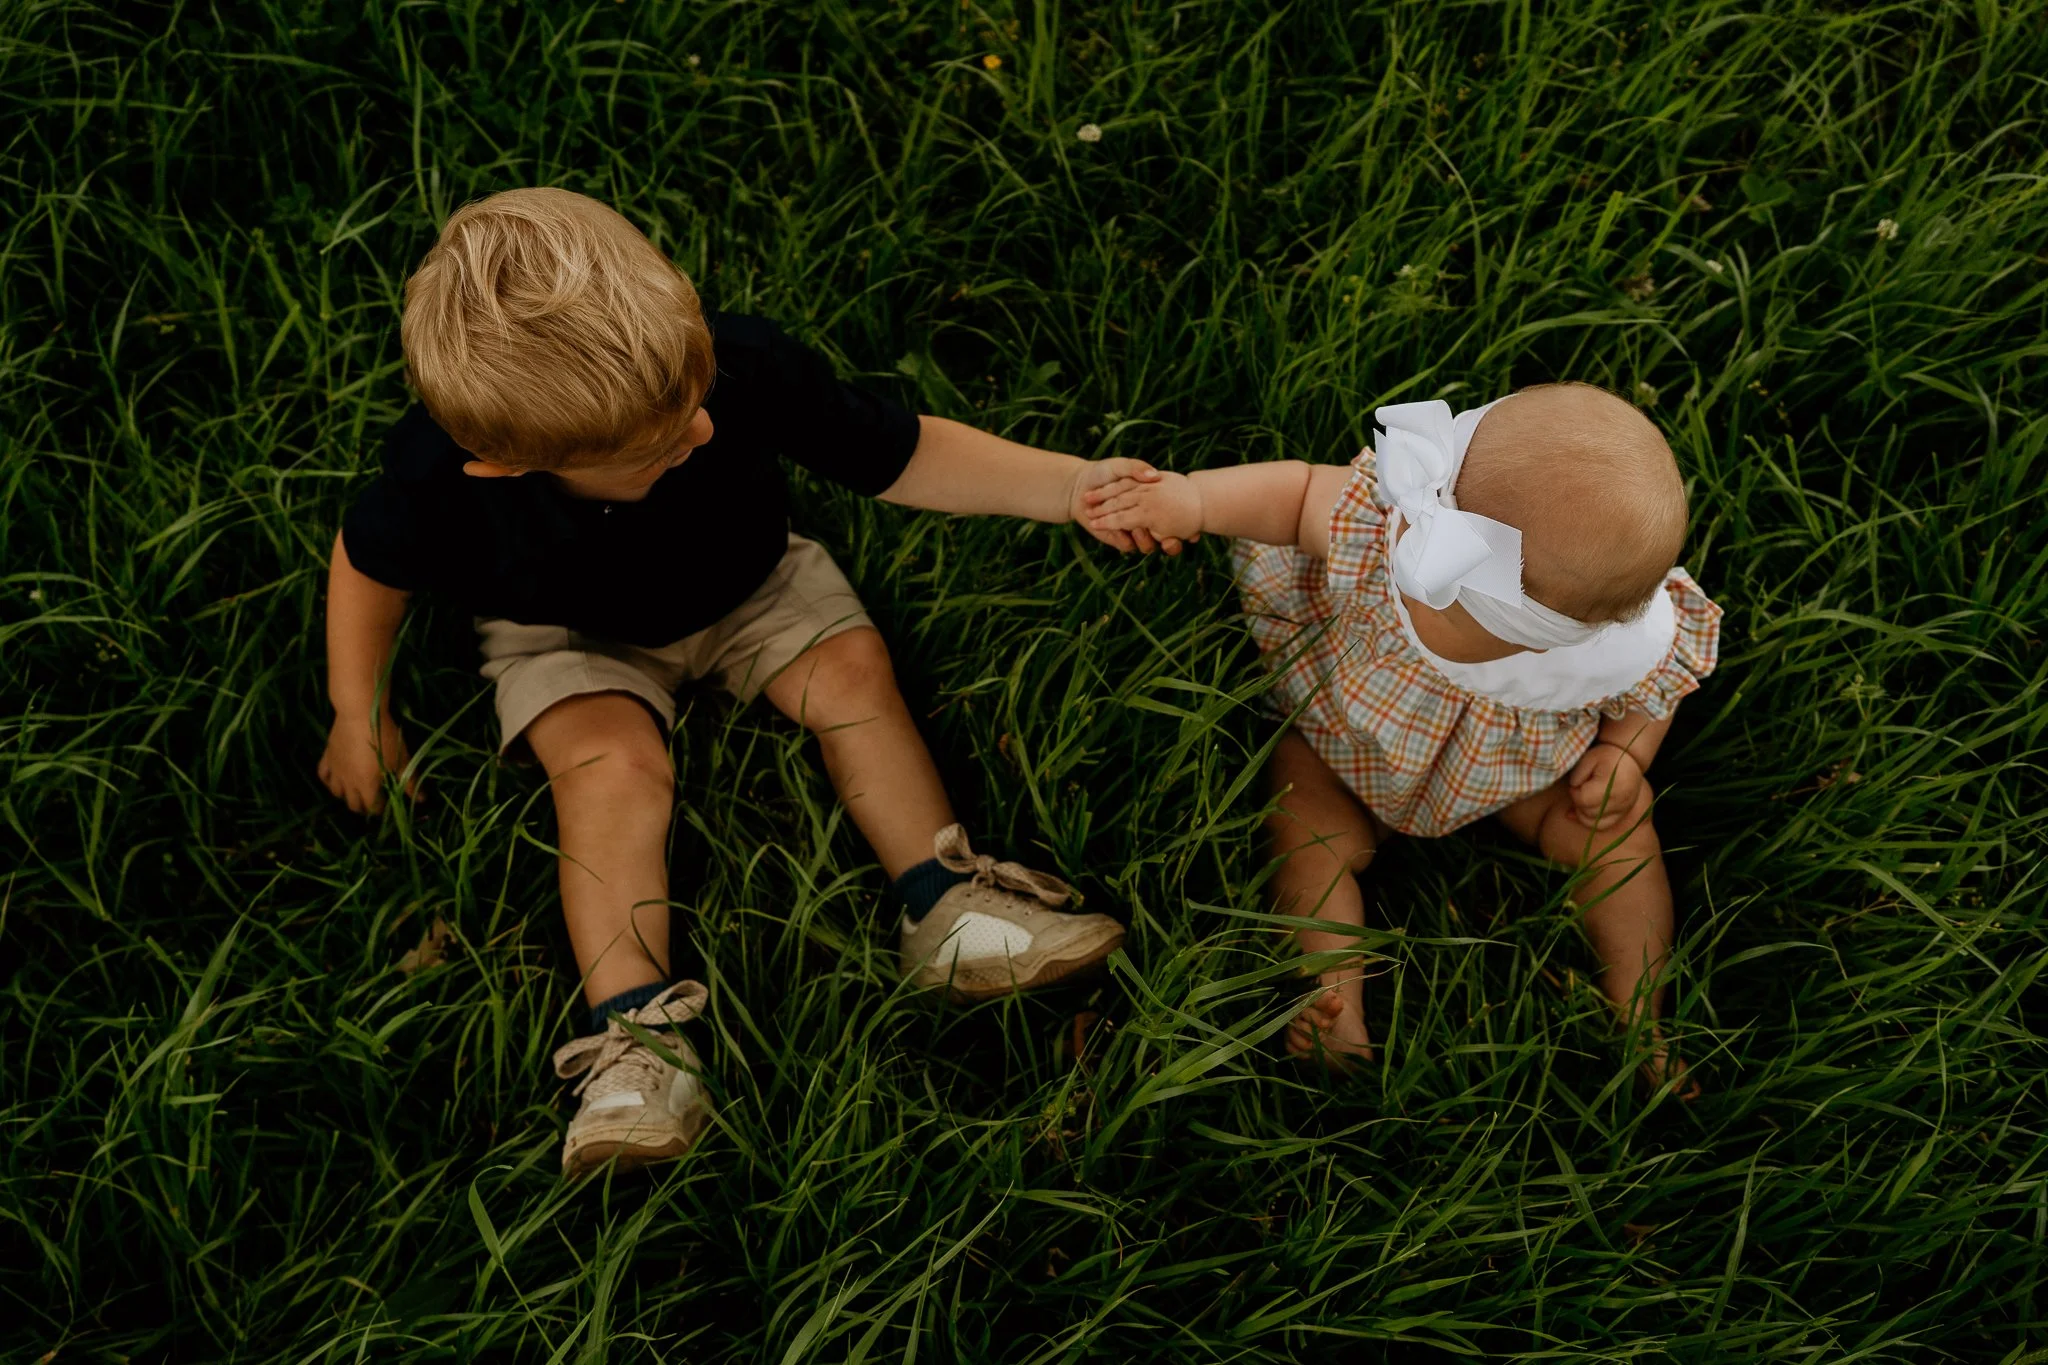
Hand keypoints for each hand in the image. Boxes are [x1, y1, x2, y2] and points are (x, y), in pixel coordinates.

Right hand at [318, 709, 415, 814]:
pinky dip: (328, 781)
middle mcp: (348, 782)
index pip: (372, 807)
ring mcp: (336, 770)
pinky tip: (336, 780)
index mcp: (367, 785)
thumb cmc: (384, 737)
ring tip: (356, 792)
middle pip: (353, 804)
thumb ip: (410, 781)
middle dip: (364, 807)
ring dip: (346, 796)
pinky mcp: (327, 757)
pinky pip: (322, 775)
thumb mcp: (402, 759)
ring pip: (336, 793)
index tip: (389, 804)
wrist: (360, 713)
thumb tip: (421, 800)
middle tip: (374, 801)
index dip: (381, 809)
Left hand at [1069, 458, 1184, 554]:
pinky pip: (1127, 545)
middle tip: (1172, 539)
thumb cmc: (1103, 472)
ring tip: (1140, 529)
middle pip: (1166, 537)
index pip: (1174, 516)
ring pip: (1147, 544)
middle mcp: (1144, 518)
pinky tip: (1120, 530)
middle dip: (1171, 542)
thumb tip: (1154, 475)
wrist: (1078, 487)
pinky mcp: (1118, 538)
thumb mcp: (1122, 466)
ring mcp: (1131, 529)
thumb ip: (1137, 468)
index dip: (1186, 526)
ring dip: (1146, 539)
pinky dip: (1126, 539)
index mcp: (1151, 500)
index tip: (1192, 532)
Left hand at [1569, 743, 1645, 831]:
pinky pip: (1602, 826)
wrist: (1629, 759)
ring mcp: (1623, 810)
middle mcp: (1621, 801)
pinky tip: (1583, 811)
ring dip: (1582, 813)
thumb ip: (1577, 776)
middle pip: (1588, 813)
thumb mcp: (1588, 759)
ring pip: (1594, 823)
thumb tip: (1573, 792)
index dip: (1574, 792)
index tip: (1575, 784)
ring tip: (1583, 797)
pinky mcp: (1623, 814)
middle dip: (1578, 803)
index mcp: (1612, 785)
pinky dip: (1591, 821)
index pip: (1583, 800)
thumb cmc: (1606, 757)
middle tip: (1579, 789)